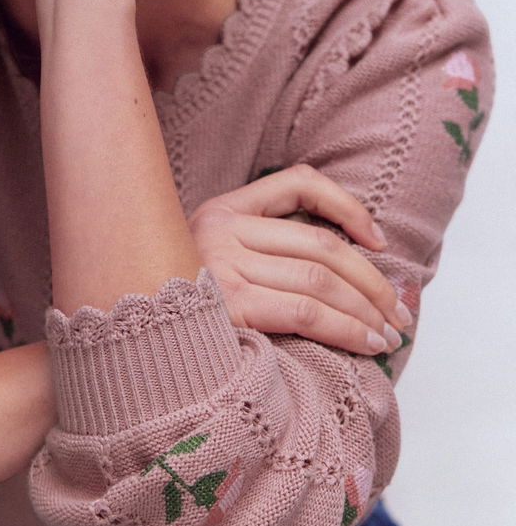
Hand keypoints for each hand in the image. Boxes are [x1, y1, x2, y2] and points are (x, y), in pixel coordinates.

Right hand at [189, 165, 413, 354]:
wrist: (125, 342)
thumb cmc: (176, 308)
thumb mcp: (209, 259)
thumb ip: (258, 251)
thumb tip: (343, 268)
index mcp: (221, 208)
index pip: (298, 181)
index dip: (348, 207)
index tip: (378, 242)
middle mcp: (221, 228)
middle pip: (322, 244)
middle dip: (373, 281)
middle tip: (401, 312)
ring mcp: (222, 265)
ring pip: (321, 279)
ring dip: (367, 310)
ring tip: (390, 335)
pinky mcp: (227, 306)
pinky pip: (305, 312)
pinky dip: (346, 328)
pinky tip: (366, 344)